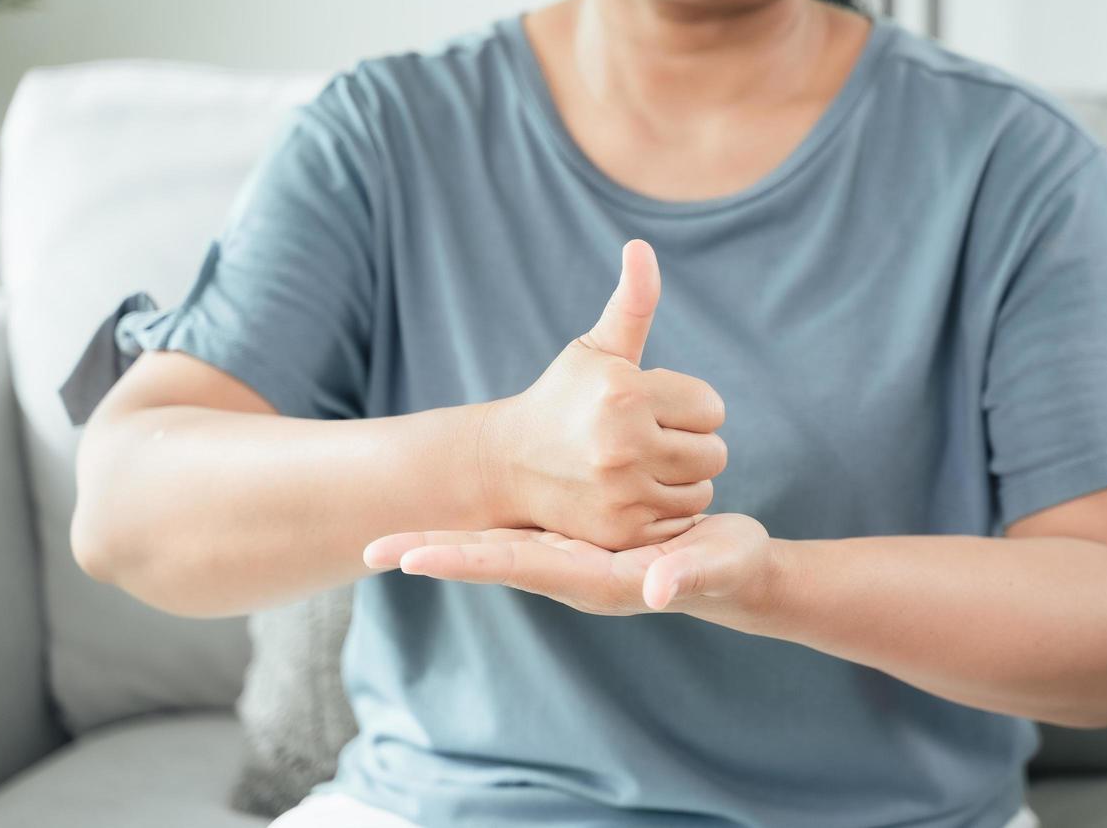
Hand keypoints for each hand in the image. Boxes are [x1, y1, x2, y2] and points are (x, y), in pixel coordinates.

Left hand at [362, 512, 775, 617]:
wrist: (736, 571)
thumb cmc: (730, 569)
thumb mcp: (716, 566)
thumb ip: (689, 574)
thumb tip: (658, 590)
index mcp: (593, 577)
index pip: (514, 566)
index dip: (462, 561)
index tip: (409, 559)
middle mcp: (570, 571)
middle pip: (489, 559)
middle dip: (432, 553)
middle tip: (370, 549)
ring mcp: (570, 558)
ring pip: (496, 547)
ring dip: (446, 542)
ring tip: (391, 541)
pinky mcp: (577, 541)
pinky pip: (517, 536)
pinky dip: (480, 530)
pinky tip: (454, 516)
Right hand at [480, 239, 729, 550]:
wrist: (508, 465)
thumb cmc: (564, 399)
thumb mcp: (597, 349)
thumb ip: (632, 302)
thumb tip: (641, 248)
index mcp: (626, 394)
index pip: (712, 408)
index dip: (687, 407)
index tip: (652, 409)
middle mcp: (625, 445)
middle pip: (715, 452)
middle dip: (689, 444)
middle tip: (647, 440)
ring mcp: (621, 494)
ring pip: (702, 490)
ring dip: (681, 479)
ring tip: (639, 467)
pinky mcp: (620, 532)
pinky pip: (681, 522)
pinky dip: (666, 511)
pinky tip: (633, 495)